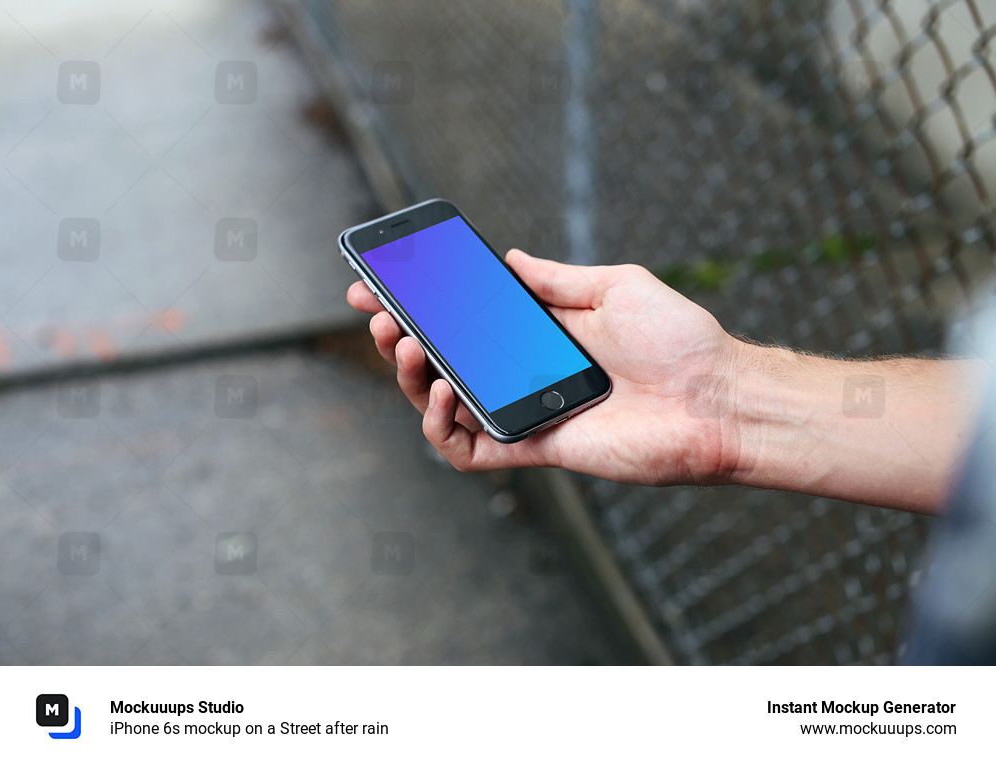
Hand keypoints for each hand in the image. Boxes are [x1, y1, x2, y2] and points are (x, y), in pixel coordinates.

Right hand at [347, 248, 745, 485]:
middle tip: (380, 316)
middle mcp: (524, 372)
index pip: (464, 319)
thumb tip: (509, 258)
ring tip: (403, 347)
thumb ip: (555, 279)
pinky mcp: (534, 446)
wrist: (718, 397)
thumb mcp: (614, 285)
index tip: (378, 285)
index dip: (418, 304)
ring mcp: (525, 410)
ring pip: (443, 404)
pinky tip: (441, 393)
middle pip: (443, 360)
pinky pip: (470, 448)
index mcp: (539, 333)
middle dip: (399, 337)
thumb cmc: (679, 339)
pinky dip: (441, 427)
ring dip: (409, 378)